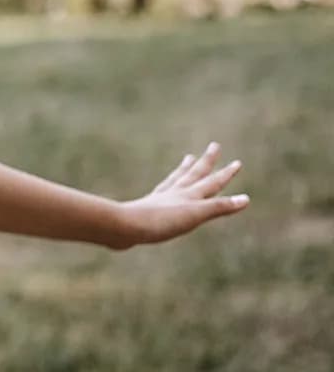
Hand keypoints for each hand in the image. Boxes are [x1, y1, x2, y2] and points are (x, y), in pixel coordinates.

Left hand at [110, 142, 247, 248]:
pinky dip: (167, 185)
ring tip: (189, 157)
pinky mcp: (146, 206)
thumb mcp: (194, 215)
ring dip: (186, 168)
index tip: (237, 162)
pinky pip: (161, 190)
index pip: (212, 182)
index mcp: (189, 195)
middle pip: (194, 173)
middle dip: (207, 161)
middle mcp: (175, 192)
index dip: (226, 174)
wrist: (124, 226)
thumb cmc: (160, 221)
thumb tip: (246, 199)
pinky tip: (163, 188)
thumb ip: (219, 207)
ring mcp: (160, 198)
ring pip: (177, 179)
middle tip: (215, 145)